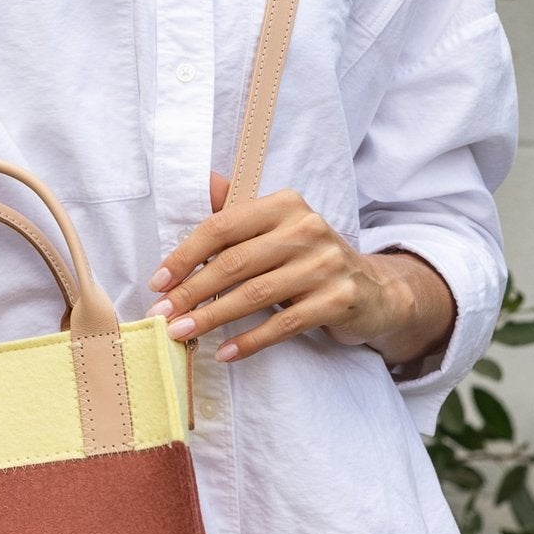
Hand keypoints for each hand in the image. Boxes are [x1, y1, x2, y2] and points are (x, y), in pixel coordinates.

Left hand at [145, 170, 456, 365]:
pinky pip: (284, 324)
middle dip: (192, 291)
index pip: (223, 226)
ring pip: (256, 294)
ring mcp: (326, 264)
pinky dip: (250, 340)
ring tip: (181, 333)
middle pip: (235, 262)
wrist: (375, 291)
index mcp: (285, 205)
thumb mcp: (279, 229)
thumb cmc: (310, 260)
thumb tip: (204, 181)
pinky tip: (225, 352)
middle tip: (161, 314)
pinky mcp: (338, 299)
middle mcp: (307, 228)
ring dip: (212, 317)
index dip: (186, 255)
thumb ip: (239, 210)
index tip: (158, 281)